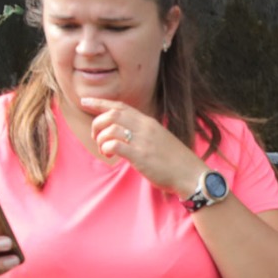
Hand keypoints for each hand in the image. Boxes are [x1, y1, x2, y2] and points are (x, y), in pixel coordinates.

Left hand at [79, 97, 204, 195]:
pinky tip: (109, 154)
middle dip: (97, 123)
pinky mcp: (140, 155)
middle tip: (96, 137)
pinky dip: (106, 147)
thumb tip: (127, 135)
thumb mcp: (161, 140)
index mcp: (149, 122)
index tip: (85, 102)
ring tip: (104, 149)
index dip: (100, 103)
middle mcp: (145, 128)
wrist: (192, 175)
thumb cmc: (177, 162)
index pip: (120, 106)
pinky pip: (113, 144)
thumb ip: (144, 134)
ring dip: (100, 138)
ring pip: (110, 128)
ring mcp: (142, 141)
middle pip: (111, 114)